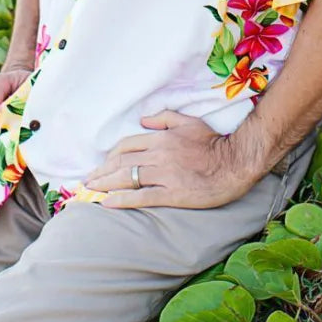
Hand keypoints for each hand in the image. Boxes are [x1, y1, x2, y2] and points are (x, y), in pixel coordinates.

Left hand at [83, 110, 259, 208]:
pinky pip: (142, 196)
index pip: (126, 146)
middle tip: (86, 180)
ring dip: (105, 184)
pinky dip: (123, 200)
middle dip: (102, 171)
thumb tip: (143, 121)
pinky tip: (108, 204)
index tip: (101, 164)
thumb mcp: (188, 121)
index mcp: (160, 138)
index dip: (110, 156)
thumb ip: (163, 118)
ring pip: (128, 178)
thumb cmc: (213, 141)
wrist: (235, 163)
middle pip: (122, 162)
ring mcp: (164, 174)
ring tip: (90, 190)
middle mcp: (158, 155)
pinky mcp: (173, 193)